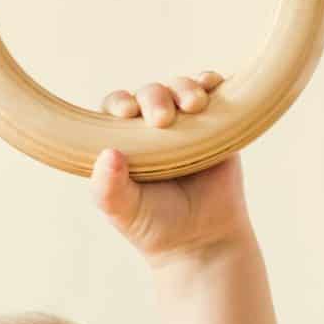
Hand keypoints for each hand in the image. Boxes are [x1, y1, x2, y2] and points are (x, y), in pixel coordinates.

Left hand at [90, 72, 253, 269]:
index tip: (127, 113)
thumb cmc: (155, 226)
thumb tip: (108, 154)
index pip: (116, 107)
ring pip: (180, 88)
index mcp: (124, 140)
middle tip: (163, 120)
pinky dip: (212, 82)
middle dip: (155, 98)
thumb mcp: (123, 211)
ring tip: (192, 105)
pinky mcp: (216, 124)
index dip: (119, 102)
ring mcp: (185, 123)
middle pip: (149, 93)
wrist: (202, 241)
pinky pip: (213, 93)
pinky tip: (212, 84)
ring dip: (185, 88)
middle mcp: (152, 127)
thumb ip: (107, 188)